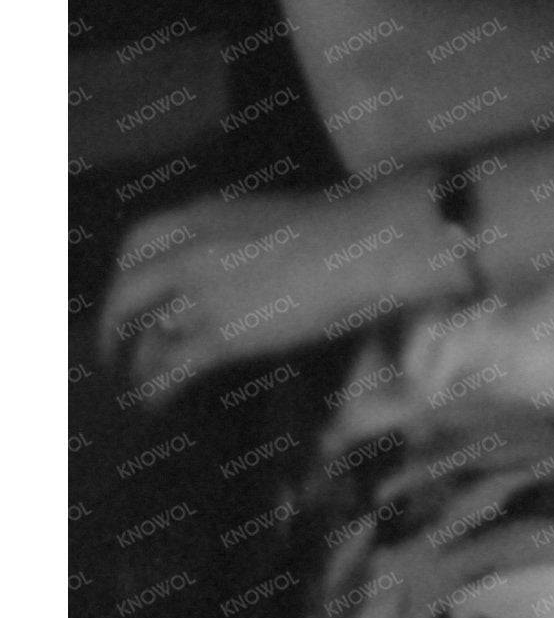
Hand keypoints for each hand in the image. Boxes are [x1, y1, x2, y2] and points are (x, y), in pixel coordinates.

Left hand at [99, 184, 469, 407]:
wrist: (374, 242)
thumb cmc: (348, 225)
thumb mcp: (275, 218)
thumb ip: (238, 239)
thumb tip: (229, 270)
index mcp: (204, 215)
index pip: (137, 242)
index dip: (126, 275)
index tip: (131, 295)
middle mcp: (190, 251)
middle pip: (126, 292)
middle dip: (115, 324)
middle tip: (116, 348)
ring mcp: (202, 292)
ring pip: (144, 333)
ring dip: (137, 361)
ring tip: (137, 381)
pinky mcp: (221, 334)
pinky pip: (170, 367)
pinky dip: (155, 388)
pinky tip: (154, 403)